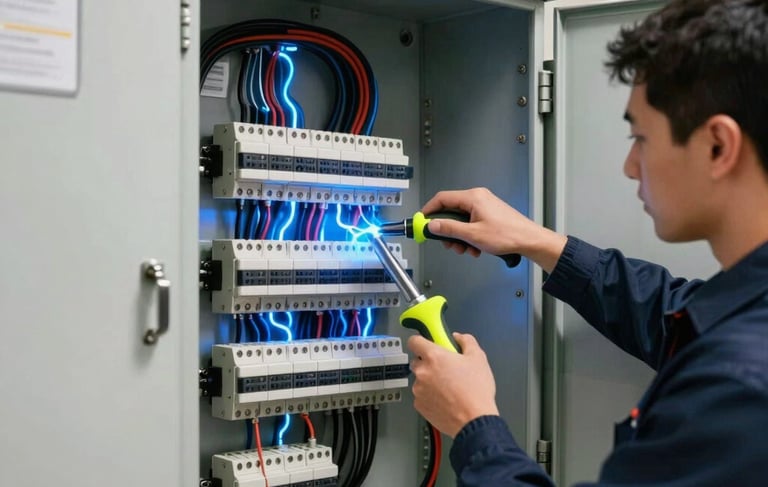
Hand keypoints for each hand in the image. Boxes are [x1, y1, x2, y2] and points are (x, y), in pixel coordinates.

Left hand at [408, 332, 499, 437]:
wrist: (474, 420)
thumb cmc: (476, 391)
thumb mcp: (478, 358)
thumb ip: (466, 341)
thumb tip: (459, 338)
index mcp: (433, 356)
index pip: (414, 341)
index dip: (420, 341)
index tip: (427, 343)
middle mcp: (422, 372)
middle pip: (417, 361)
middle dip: (429, 363)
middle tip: (446, 368)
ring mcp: (419, 390)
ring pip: (420, 380)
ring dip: (430, 381)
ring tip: (449, 387)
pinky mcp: (419, 405)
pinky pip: (421, 396)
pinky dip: (430, 396)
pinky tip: (445, 399)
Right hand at [421, 187, 566, 272]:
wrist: (529, 240)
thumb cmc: (508, 235)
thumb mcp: (472, 235)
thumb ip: (449, 229)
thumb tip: (433, 225)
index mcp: (473, 197)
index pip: (442, 199)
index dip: (429, 211)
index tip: (422, 222)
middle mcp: (478, 198)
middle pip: (451, 211)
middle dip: (446, 230)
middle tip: (445, 242)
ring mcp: (484, 206)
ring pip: (461, 220)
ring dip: (459, 236)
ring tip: (465, 248)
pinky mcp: (488, 215)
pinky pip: (471, 223)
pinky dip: (469, 236)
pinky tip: (475, 247)